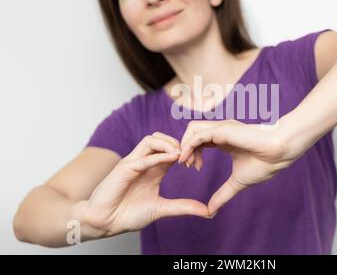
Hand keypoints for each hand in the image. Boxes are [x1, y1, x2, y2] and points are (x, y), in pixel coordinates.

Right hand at [81, 132, 209, 235]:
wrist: (105, 222)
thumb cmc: (128, 214)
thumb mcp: (161, 209)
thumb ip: (183, 207)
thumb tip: (207, 211)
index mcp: (154, 169)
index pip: (171, 149)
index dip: (186, 152)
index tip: (197, 165)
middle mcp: (144, 162)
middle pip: (161, 138)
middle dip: (178, 143)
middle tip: (190, 158)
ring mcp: (133, 163)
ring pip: (151, 140)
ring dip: (168, 144)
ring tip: (180, 156)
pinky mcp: (124, 169)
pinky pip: (142, 157)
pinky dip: (158, 156)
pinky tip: (172, 159)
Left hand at [178, 119, 307, 215]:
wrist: (279, 154)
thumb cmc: (264, 164)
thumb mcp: (237, 182)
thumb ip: (223, 194)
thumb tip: (211, 211)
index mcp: (224, 139)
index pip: (200, 140)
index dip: (193, 152)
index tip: (196, 168)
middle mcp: (221, 131)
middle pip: (192, 133)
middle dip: (185, 149)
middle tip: (189, 167)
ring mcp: (221, 129)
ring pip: (192, 129)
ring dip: (184, 146)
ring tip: (188, 163)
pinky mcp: (223, 130)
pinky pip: (198, 134)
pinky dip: (188, 146)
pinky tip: (188, 159)